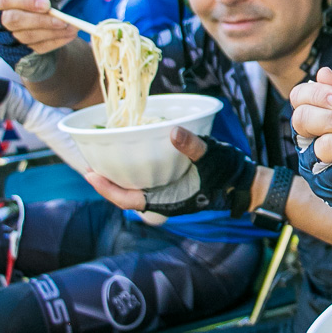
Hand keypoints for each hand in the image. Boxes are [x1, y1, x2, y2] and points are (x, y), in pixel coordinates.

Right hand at [0, 0, 77, 69]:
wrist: (37, 29)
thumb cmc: (32, 7)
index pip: (5, 0)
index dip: (25, 1)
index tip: (47, 4)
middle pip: (14, 20)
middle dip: (40, 20)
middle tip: (63, 20)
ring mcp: (4, 40)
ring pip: (27, 36)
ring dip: (53, 32)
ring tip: (72, 27)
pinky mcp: (17, 54)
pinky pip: (37, 48)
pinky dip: (55, 41)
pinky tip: (69, 36)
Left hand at [85, 128, 257, 217]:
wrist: (245, 182)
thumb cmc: (229, 174)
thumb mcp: (212, 157)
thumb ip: (193, 146)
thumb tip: (172, 131)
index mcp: (168, 200)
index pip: (129, 200)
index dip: (107, 190)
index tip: (90, 174)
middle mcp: (163, 198)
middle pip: (125, 193)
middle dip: (105, 181)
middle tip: (86, 160)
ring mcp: (166, 190)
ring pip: (134, 185)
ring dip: (117, 173)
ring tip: (99, 155)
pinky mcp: (171, 181)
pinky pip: (145, 177)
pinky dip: (133, 166)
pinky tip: (126, 150)